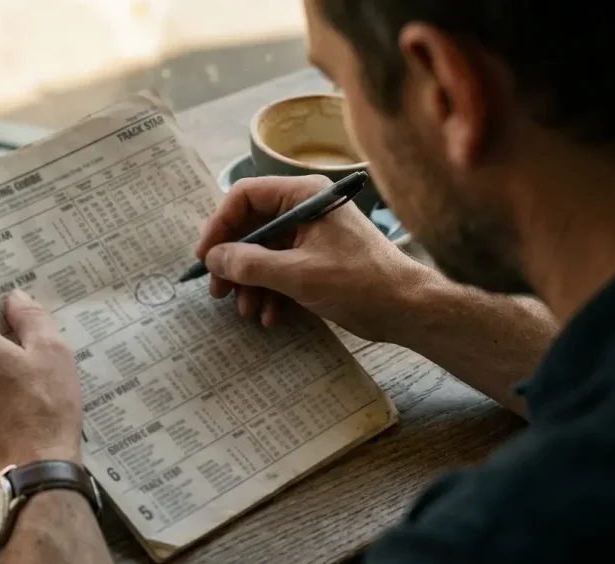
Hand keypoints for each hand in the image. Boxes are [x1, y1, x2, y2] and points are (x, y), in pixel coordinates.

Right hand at [197, 175, 432, 342]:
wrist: (408, 309)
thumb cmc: (360, 283)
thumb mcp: (298, 275)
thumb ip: (250, 264)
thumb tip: (213, 258)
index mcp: (304, 196)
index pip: (245, 196)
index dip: (219, 226)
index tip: (206, 258)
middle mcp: (306, 209)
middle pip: (251, 227)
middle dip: (234, 263)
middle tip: (219, 291)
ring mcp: (312, 235)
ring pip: (264, 253)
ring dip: (251, 284)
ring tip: (247, 311)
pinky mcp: (318, 259)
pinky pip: (281, 269)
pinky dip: (271, 292)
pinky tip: (270, 316)